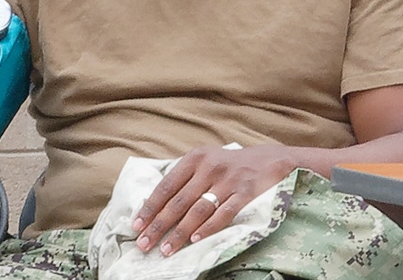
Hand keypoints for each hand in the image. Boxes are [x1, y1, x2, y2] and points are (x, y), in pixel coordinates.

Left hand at [131, 145, 296, 256]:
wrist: (270, 159)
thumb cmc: (229, 164)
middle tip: (145, 244)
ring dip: (180, 232)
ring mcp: (228, 181)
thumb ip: (183, 178)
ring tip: (167, 248)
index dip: (150, 207)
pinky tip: (196, 240)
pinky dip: (209, 227)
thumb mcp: (204, 161)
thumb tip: (154, 204)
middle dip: (159, 225)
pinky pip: (225, 213)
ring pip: (198, 210)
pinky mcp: (246, 193)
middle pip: (178, 201)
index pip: (166, 186)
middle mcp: (209, 168)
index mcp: (194, 159)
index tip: (136, 225)